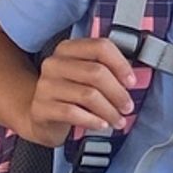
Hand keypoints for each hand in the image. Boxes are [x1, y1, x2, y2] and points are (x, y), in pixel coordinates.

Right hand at [25, 35, 139, 146]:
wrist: (43, 118)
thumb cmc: (73, 95)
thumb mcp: (88, 78)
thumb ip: (107, 71)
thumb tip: (132, 80)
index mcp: (68, 49)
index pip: (100, 47)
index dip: (121, 64)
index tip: (132, 82)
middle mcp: (54, 63)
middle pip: (96, 73)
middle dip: (118, 93)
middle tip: (128, 107)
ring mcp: (45, 85)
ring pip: (87, 95)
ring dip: (109, 110)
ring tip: (118, 120)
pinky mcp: (40, 108)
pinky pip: (72, 113)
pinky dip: (92, 120)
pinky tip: (102, 125)